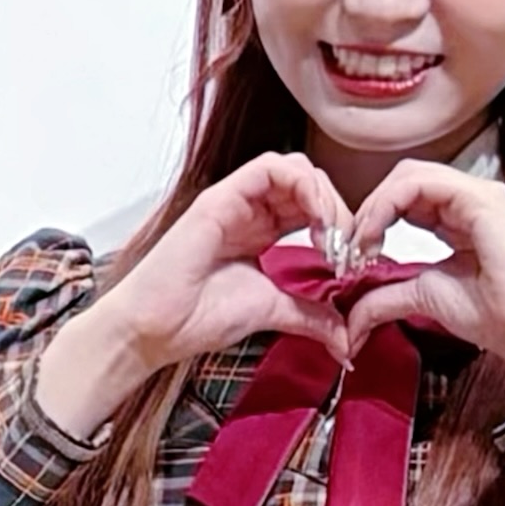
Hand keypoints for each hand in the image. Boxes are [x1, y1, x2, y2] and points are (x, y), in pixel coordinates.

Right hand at [34, 151, 355, 442]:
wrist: (155, 329)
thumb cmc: (196, 317)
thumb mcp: (271, 311)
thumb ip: (310, 316)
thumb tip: (346, 338)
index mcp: (260, 229)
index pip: (311, 204)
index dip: (339, 224)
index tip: (349, 262)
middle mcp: (249, 208)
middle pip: (309, 182)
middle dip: (338, 210)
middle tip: (347, 249)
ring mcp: (235, 199)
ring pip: (294, 168)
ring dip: (324, 196)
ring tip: (332, 234)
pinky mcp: (221, 196)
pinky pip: (270, 167)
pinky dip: (303, 186)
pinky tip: (315, 220)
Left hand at [336, 158, 504, 411]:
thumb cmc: (497, 316)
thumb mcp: (426, 298)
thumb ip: (387, 298)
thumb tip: (351, 317)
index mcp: (460, 216)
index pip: (407, 195)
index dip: (374, 217)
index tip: (353, 255)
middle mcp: (470, 197)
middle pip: (405, 177)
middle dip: (371, 207)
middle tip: (351, 246)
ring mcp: (478, 195)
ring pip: (410, 174)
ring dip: (376, 205)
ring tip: (361, 242)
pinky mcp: (482, 200)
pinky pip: (423, 183)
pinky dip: (390, 204)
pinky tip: (377, 235)